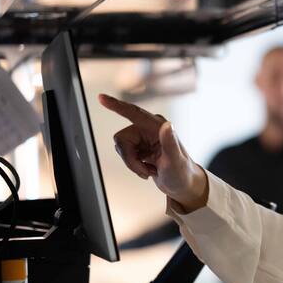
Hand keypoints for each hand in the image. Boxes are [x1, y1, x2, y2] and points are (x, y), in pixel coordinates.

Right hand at [98, 93, 208, 211]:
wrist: (182, 184)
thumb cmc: (182, 173)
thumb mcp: (176, 160)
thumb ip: (170, 142)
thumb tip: (167, 125)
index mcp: (158, 126)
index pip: (133, 113)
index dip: (116, 105)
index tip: (100, 97)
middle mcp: (148, 128)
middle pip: (121, 140)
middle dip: (129, 159)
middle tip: (145, 171)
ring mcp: (143, 137)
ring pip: (121, 149)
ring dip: (133, 164)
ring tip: (149, 171)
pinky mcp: (140, 147)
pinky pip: (125, 155)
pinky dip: (134, 166)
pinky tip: (148, 169)